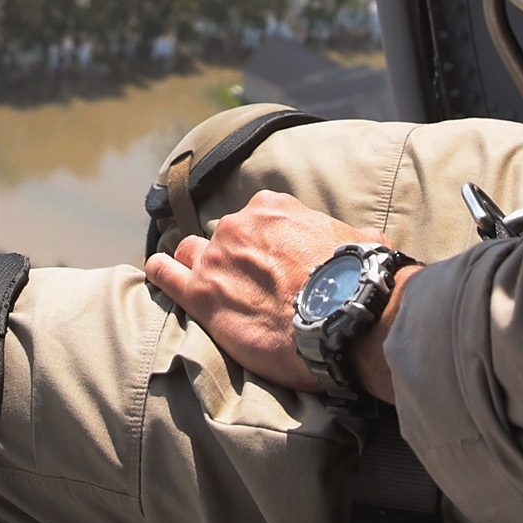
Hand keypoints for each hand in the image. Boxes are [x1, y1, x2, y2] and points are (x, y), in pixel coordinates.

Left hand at [144, 190, 402, 402]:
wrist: (346, 314)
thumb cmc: (360, 278)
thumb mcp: (362, 240)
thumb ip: (343, 237)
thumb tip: (359, 245)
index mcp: (274, 208)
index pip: (258, 217)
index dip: (266, 242)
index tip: (275, 262)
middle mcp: (239, 225)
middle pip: (225, 238)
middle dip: (235, 258)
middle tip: (253, 286)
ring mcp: (216, 259)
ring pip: (190, 252)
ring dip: (197, 265)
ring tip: (206, 284)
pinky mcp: (202, 296)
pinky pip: (164, 274)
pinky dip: (161, 273)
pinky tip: (161, 275)